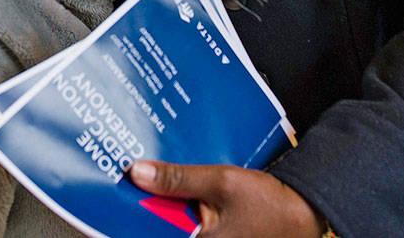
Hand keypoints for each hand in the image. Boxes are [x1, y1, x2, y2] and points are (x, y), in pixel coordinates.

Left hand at [128, 161, 324, 237]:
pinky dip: (174, 211)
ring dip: (156, 208)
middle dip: (138, 209)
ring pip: (168, 225)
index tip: (100, 206)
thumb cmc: (269, 204)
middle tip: (120, 187)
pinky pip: (183, 225)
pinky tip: (169, 192)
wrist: (303, 213)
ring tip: (142, 182)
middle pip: (155, 227)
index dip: (121, 220)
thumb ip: (179, 179)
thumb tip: (138, 172)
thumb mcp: (222, 183)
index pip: (146, 231)